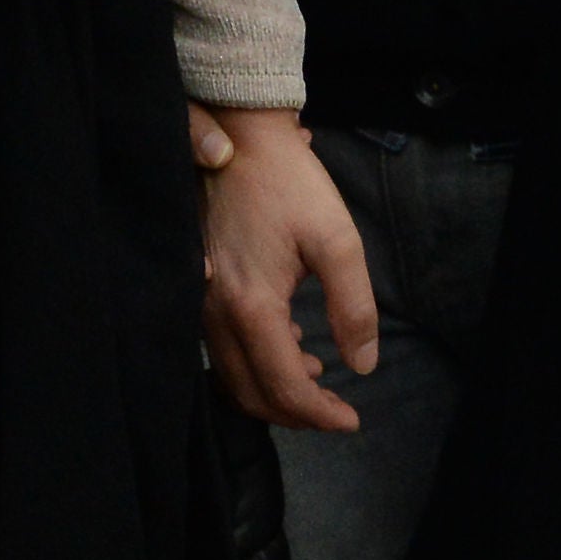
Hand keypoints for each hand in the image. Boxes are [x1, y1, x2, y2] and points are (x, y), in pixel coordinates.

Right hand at [194, 105, 377, 432]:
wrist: (239, 139)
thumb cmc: (291, 183)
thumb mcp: (337, 237)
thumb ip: (353, 305)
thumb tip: (362, 364)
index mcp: (251, 304)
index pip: (283, 384)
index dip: (318, 413)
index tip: (351, 420)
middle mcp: (215, 313)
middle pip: (252, 392)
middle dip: (296, 413)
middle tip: (337, 412)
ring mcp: (200, 303)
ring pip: (233, 376)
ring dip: (275, 391)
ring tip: (319, 381)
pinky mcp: (198, 291)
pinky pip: (223, 350)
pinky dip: (256, 364)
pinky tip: (292, 345)